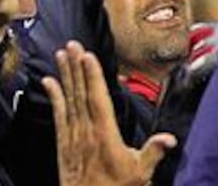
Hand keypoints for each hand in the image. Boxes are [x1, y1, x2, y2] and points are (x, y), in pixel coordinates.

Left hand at [43, 41, 175, 185]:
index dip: (93, 76)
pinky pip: (58, 114)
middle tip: (72, 45)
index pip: (98, 99)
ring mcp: (73, 137)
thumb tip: (169, 138)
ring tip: (62, 54)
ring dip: (65, 75)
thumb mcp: (140, 173)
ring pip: (69, 99)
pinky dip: (54, 96)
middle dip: (77, 67)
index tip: (88, 56)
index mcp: (105, 135)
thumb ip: (153, 152)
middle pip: (81, 93)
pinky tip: (49, 82)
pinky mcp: (64, 143)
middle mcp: (86, 132)